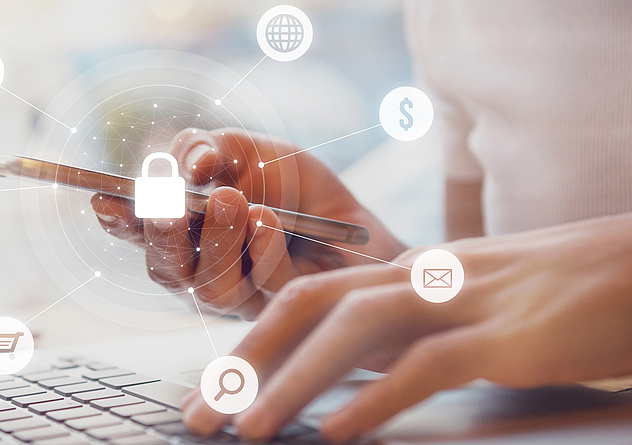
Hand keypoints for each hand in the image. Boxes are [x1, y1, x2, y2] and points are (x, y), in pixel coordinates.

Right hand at [91, 128, 403, 318]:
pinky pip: (264, 286)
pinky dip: (262, 248)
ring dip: (217, 240)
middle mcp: (202, 270)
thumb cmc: (294, 188)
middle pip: (166, 270)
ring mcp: (240, 296)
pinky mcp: (281, 309)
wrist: (354, 222)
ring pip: (210, 286)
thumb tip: (188, 164)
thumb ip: (210, 150)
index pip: (141, 231)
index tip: (103, 199)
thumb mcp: (249, 150)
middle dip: (161, 237)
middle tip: (169, 204)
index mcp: (184, 233)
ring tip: (232, 200)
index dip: (119, 220)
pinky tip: (268, 220)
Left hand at [181, 213, 631, 440]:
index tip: (211, 389)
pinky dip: (379, 397)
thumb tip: (349, 374)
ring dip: (295, 381)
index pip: (308, 297)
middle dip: (245, 360)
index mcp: (407, 273)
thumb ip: (408, 332)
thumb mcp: (467, 307)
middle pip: (310, 304)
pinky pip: (430, 362)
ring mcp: (466, 299)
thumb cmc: (556, 297)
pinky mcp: (511, 333)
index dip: (250, 341)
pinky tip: (339, 433)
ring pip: (357, 329)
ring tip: (250, 431)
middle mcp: (424, 277)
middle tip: (199, 417)